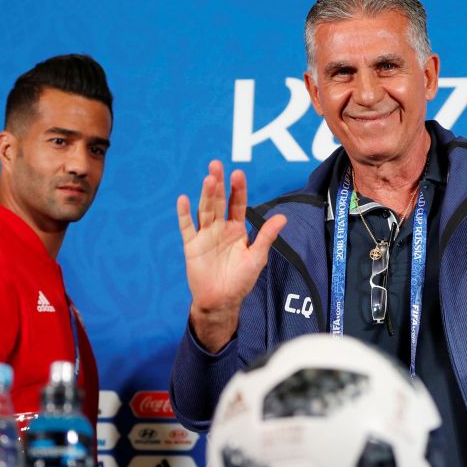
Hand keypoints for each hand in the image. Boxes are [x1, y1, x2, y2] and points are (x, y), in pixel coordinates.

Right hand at [177, 160, 285, 351]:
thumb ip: (266, 236)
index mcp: (237, 229)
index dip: (237, 189)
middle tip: (217, 165)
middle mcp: (220, 228)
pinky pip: (187, 227)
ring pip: (204, 210)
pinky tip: (183, 199)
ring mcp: (205, 235)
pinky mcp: (192, 245)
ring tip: (208, 178)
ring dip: (205, 194)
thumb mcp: (256, 257)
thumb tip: (282, 216)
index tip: (238, 173)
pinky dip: (184, 214)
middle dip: (218, 184)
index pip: (237, 203)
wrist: (221, 301)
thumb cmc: (241, 280)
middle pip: (218, 201)